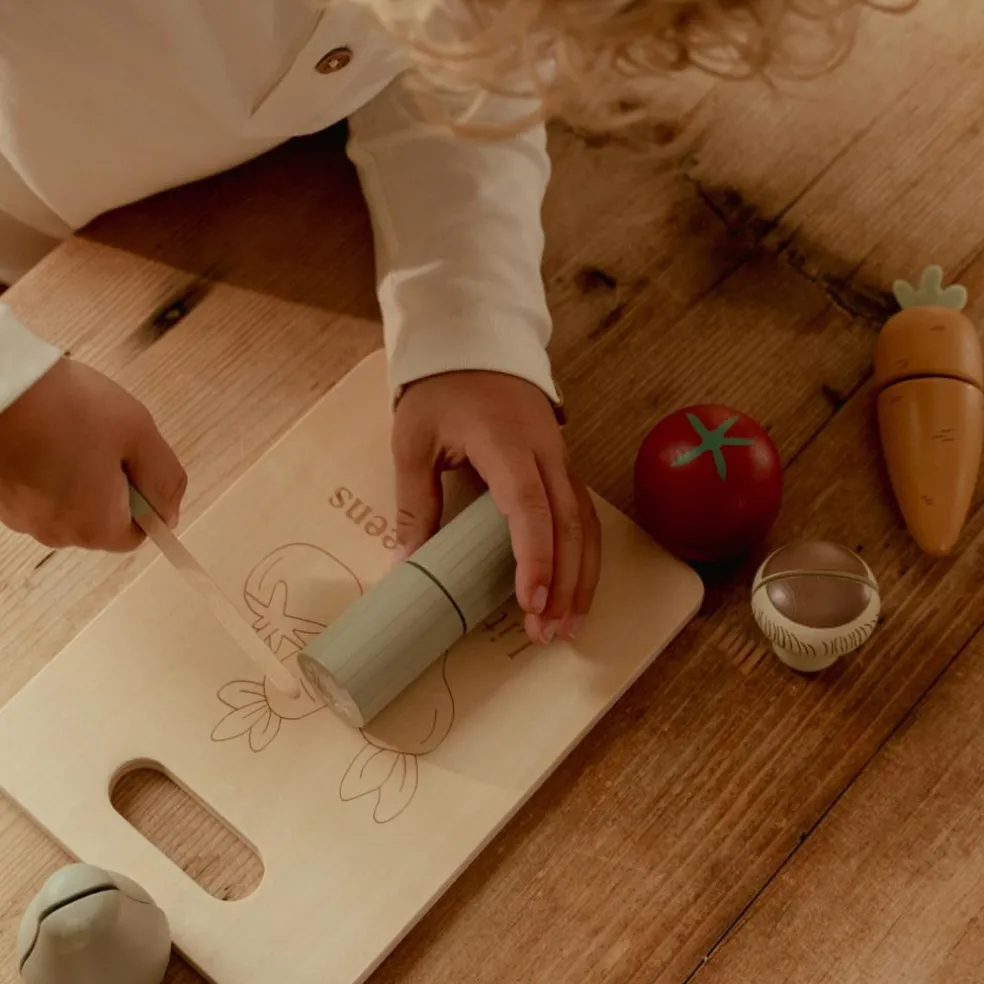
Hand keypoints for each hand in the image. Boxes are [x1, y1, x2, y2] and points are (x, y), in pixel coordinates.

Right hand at [0, 358, 186, 550]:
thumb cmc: (69, 408)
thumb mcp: (139, 436)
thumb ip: (165, 481)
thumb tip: (170, 514)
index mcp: (93, 528)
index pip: (137, 534)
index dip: (146, 500)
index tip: (136, 462)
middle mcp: (54, 533)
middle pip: (102, 520)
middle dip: (112, 486)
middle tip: (104, 442)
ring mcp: (20, 516)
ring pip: (69, 503)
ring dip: (79, 475)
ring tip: (71, 434)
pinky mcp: (0, 498)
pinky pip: (40, 490)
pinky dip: (48, 469)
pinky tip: (45, 436)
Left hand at [391, 370, 600, 643]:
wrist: (474, 344)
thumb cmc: (440, 391)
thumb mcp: (413, 441)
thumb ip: (415, 502)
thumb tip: (406, 566)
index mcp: (505, 444)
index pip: (529, 507)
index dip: (534, 557)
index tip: (530, 601)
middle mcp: (545, 454)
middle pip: (568, 525)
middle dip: (563, 584)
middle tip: (546, 633)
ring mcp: (560, 459)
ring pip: (586, 524)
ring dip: (581, 577)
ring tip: (568, 626)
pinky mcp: (563, 466)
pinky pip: (585, 515)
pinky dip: (585, 556)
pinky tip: (577, 589)